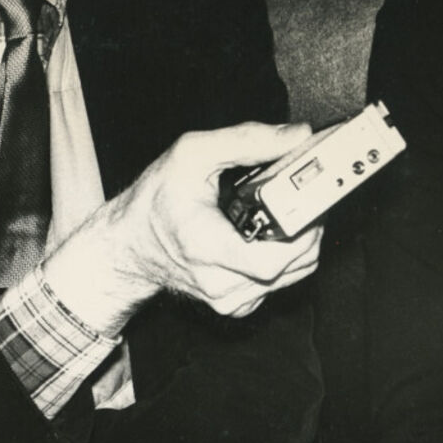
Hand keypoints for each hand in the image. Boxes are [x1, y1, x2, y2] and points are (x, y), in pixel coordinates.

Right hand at [43, 122, 323, 333]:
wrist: (130, 245)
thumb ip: (247, 140)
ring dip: (303, 239)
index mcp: (208, 249)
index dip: (304, 230)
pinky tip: (274, 231)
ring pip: (296, 273)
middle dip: (311, 225)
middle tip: (306, 194)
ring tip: (288, 209)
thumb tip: (297, 138)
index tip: (312, 200)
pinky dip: (289, 256)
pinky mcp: (240, 305)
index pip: (274, 260)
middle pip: (295, 264)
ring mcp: (232, 300)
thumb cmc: (156, 202)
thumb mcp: (191, 154)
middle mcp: (223, 284)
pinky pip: (283, 281)